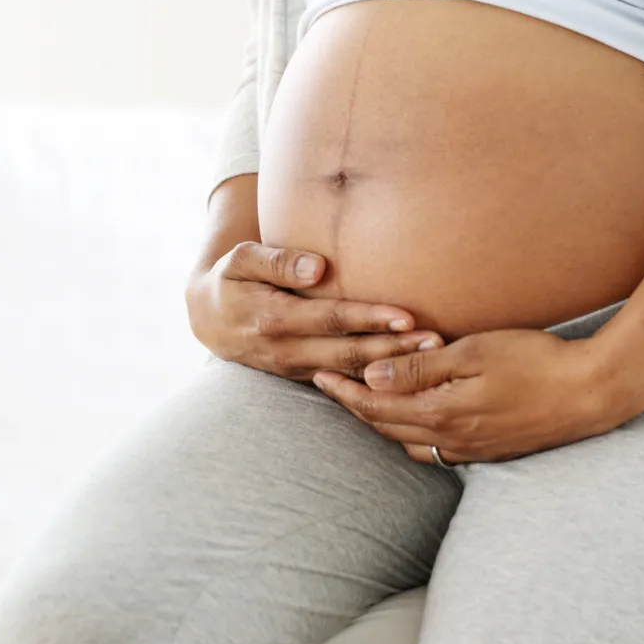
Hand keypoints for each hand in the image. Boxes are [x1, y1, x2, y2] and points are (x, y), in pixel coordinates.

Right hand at [185, 242, 444, 381]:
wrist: (207, 318)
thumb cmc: (231, 279)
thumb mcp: (241, 260)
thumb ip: (277, 260)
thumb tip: (317, 267)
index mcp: (274, 319)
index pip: (331, 319)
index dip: (369, 319)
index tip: (406, 315)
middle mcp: (286, 351)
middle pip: (349, 353)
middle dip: (393, 349)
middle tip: (435, 341)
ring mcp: (295, 368)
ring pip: (349, 372)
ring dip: (390, 367)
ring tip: (432, 358)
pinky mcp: (302, 376)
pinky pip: (342, 383)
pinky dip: (373, 381)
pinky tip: (406, 377)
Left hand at [310, 325, 628, 464]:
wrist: (592, 393)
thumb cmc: (535, 361)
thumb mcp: (473, 352)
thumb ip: (420, 366)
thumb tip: (371, 375)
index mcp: (441, 415)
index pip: (376, 407)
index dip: (344, 392)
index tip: (318, 374)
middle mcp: (452, 441)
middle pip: (387, 428)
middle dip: (355, 407)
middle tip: (330, 385)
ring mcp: (473, 450)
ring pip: (411, 443)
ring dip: (383, 424)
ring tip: (366, 403)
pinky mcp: (492, 451)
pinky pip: (438, 449)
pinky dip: (414, 434)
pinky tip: (417, 419)